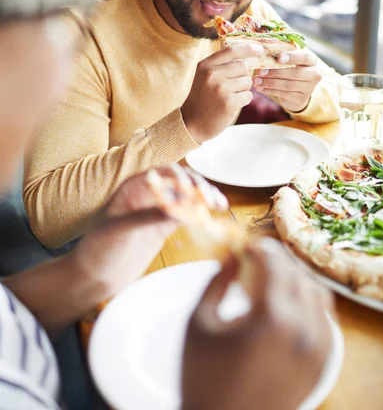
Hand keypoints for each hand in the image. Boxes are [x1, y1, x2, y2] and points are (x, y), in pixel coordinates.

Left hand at [72, 165, 227, 297]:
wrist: (93, 276)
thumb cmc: (98, 248)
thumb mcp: (120, 230)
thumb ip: (147, 217)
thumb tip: (178, 209)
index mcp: (134, 186)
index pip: (164, 173)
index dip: (182, 178)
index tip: (195, 190)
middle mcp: (148, 194)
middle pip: (180, 183)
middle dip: (198, 187)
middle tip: (212, 200)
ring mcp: (157, 211)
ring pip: (186, 199)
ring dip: (203, 199)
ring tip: (220, 205)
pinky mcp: (163, 227)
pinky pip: (185, 216)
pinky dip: (199, 215)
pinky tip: (212, 217)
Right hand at [182, 44, 262, 142]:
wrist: (190, 123)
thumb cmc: (201, 99)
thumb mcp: (203, 77)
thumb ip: (219, 66)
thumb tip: (245, 58)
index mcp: (205, 65)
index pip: (232, 51)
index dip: (248, 48)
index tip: (259, 50)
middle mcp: (212, 74)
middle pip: (243, 67)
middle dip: (242, 76)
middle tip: (231, 88)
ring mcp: (220, 88)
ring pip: (247, 81)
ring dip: (243, 89)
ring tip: (229, 96)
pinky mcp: (229, 102)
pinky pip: (248, 96)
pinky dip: (243, 100)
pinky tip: (231, 105)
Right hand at [182, 237, 332, 409]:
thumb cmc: (202, 374)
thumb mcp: (199, 321)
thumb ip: (216, 280)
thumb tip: (232, 252)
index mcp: (271, 318)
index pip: (275, 264)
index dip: (260, 248)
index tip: (246, 245)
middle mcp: (303, 330)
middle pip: (297, 275)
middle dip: (276, 261)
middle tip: (256, 259)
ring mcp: (316, 349)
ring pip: (318, 294)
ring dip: (296, 279)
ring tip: (272, 280)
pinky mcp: (320, 365)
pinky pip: (325, 321)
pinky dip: (311, 304)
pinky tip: (289, 304)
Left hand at [253, 50, 321, 112]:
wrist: (299, 89)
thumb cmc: (291, 69)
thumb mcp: (289, 60)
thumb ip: (280, 56)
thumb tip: (261, 52)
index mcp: (312, 61)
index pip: (305, 57)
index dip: (292, 57)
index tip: (279, 58)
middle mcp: (314, 75)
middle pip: (295, 73)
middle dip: (276, 72)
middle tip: (261, 71)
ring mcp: (308, 89)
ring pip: (288, 86)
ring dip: (270, 83)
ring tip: (256, 81)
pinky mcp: (300, 99)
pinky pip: (283, 95)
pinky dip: (269, 91)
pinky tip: (260, 88)